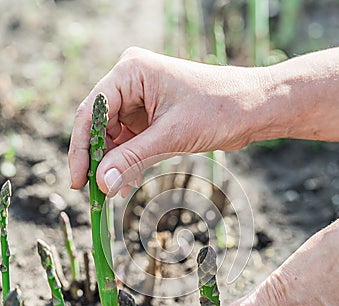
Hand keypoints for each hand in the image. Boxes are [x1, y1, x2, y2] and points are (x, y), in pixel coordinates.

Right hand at [69, 45, 338, 196]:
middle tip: (95, 194)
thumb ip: (132, 158)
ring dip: (115, 165)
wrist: (253, 109)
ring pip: (114, 136)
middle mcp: (131, 82)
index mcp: (130, 71)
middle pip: (99, 125)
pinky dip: (130, 162)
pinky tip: (130, 182)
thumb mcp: (170, 136)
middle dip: (98, 160)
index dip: (81, 149)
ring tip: (115, 193)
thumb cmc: (218, 109)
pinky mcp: (152, 116)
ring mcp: (141, 100)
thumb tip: (102, 184)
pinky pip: (131, 142)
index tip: (79, 181)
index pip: (91, 111)